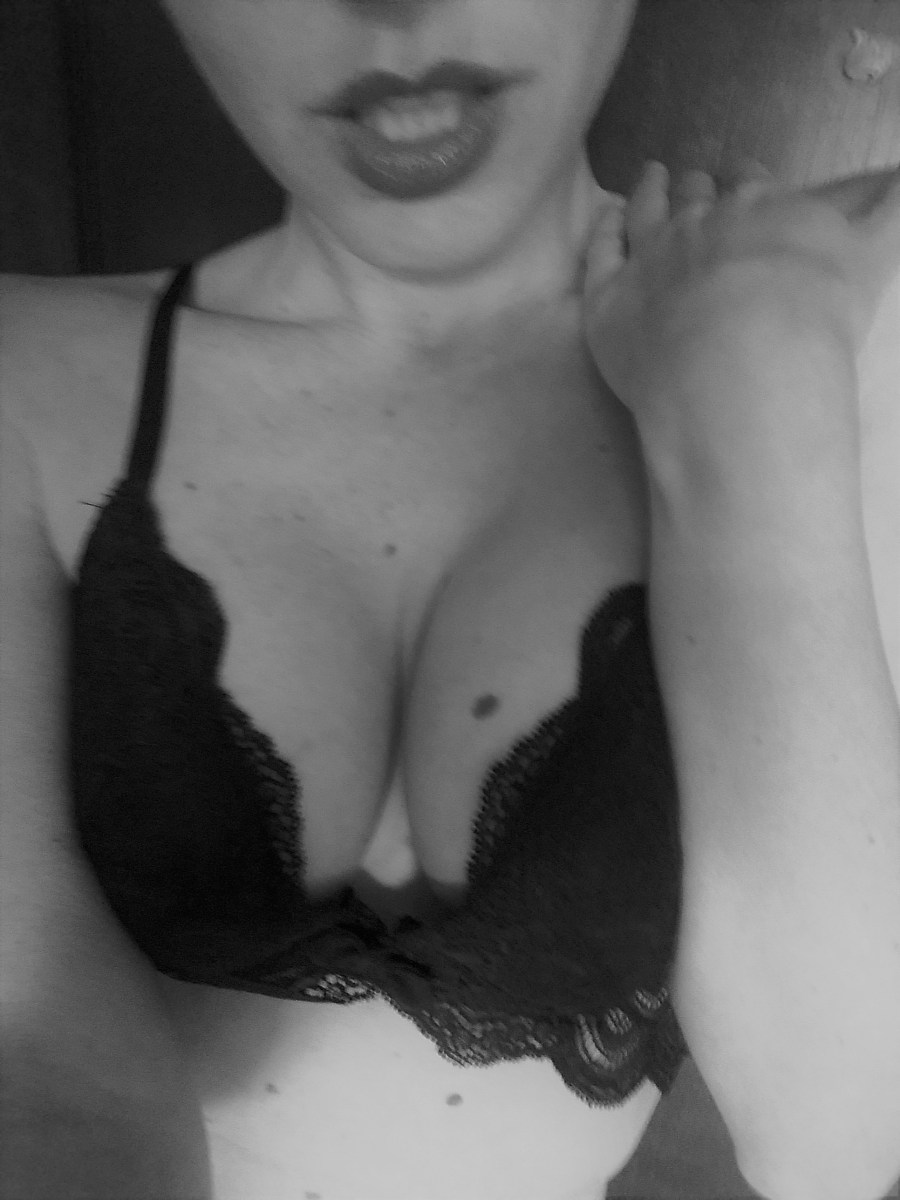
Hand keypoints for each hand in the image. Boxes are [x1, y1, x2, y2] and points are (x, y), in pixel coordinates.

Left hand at [581, 159, 899, 427]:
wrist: (742, 362)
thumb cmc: (814, 313)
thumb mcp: (872, 256)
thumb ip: (888, 215)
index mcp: (761, 210)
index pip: (752, 183)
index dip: (748, 180)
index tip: (746, 177)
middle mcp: (700, 223)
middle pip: (695, 197)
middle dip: (698, 189)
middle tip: (695, 183)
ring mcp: (649, 258)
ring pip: (644, 213)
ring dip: (648, 192)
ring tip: (649, 178)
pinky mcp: (609, 300)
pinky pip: (599, 255)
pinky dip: (602, 234)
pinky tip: (605, 221)